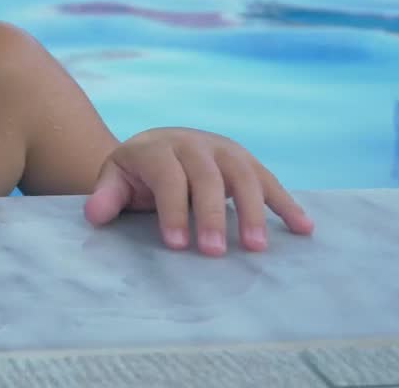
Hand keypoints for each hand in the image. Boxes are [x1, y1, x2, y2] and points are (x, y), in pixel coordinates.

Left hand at [83, 127, 313, 255]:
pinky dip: (287, 203)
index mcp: (158, 148)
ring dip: (253, 211)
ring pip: (244, 175)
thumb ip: (106, 195)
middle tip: (213, 253)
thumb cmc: (135, 171)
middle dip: (211, 216)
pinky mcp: (245, 161)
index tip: (175, 245)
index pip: (168, 177)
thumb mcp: (114, 178)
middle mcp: (194, 144)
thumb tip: (95, 214)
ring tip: (256, 248)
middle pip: (207, 177)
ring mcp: (223, 150)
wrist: (156, 146)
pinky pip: (268, 181)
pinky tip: (304, 228)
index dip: (172, 210)